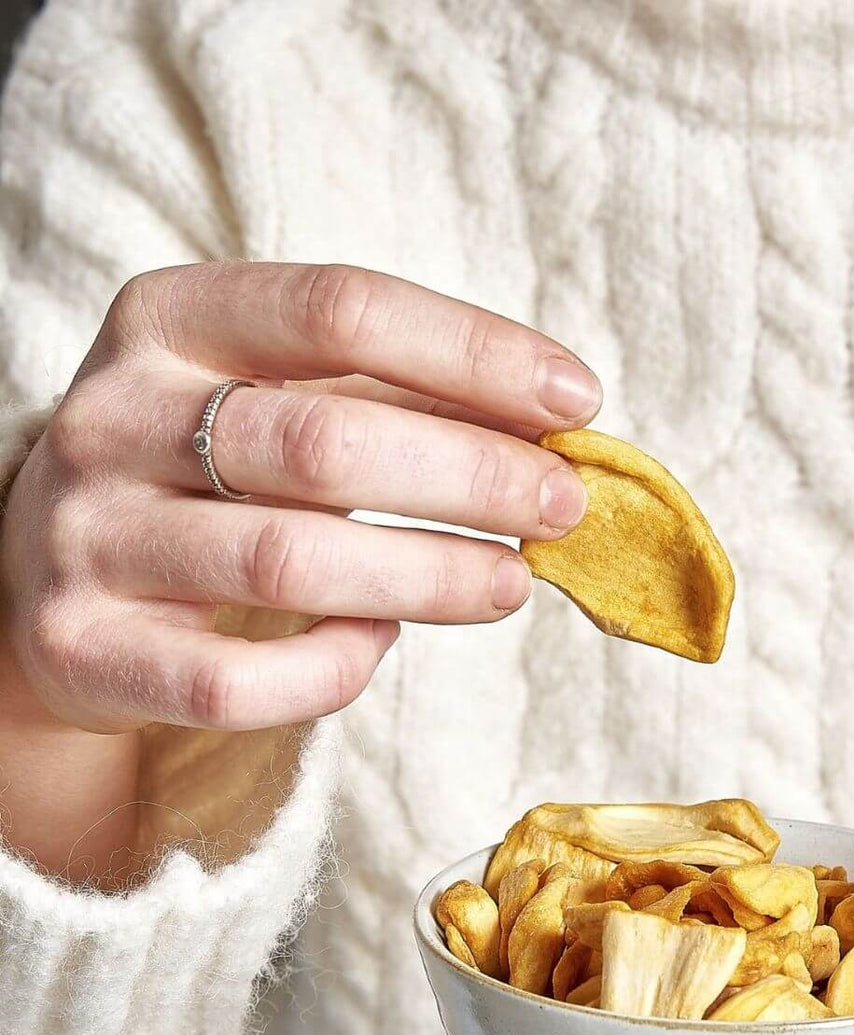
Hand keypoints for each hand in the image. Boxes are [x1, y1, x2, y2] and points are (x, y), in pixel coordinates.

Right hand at [1, 261, 600, 734]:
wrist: (44, 582)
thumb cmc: (204, 476)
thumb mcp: (274, 400)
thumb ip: (394, 402)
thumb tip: (552, 427)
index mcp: (168, 322)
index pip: (340, 310)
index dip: (475, 353)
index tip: (576, 401)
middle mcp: (111, 418)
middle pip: (322, 442)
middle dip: (471, 476)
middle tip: (563, 507)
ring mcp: (88, 539)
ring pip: (286, 561)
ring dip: (429, 573)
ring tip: (512, 582)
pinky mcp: (87, 651)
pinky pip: (238, 681)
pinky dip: (334, 665)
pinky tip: (384, 640)